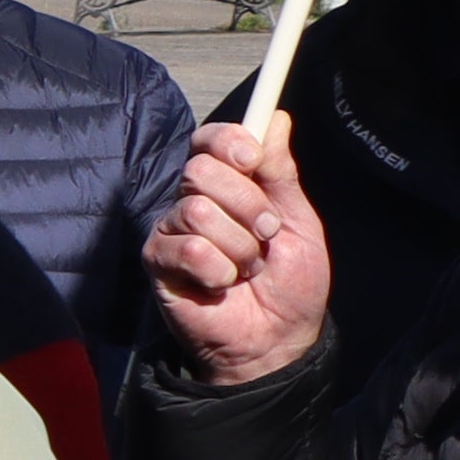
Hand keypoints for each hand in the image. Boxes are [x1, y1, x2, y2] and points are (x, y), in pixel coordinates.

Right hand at [145, 120, 332, 385]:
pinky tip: (222, 285)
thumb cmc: (291, 284)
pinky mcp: (158, 261)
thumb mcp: (300, 223)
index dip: (228, 142)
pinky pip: (189, 249)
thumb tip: (276, 119)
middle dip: (247, 204)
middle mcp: (195, 200)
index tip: (253, 160)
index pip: (210, 140)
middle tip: (266, 233)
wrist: (278, 340)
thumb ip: (282, 174)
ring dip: (238, 246)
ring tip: (247, 268)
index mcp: (229, 185)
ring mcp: (172, 230)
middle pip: (201, 170)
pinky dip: (219, 271)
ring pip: (197, 211)